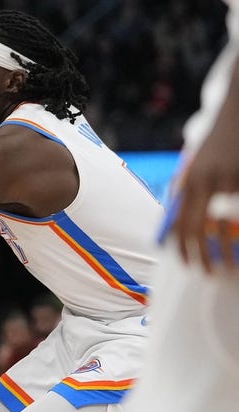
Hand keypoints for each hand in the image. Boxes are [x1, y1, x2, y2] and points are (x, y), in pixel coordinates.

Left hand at [174, 67, 238, 271]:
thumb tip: (177, 210)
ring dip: (231, 247)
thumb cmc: (220, 138)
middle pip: (201, 229)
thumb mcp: (198, 161)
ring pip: (231, 223)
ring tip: (232, 263)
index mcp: (191, 181)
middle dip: (203, 255)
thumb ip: (189, 184)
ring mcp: (233, 180)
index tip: (185, 263)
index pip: (180, 223)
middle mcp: (209, 182)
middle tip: (206, 272)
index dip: (182, 247)